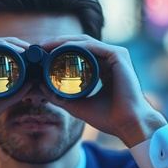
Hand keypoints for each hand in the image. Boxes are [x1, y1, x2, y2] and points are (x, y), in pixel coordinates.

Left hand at [40, 35, 166, 146]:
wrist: (128, 124)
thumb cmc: (109, 118)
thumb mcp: (78, 104)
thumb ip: (60, 96)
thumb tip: (41, 87)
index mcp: (104, 68)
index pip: (79, 53)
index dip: (59, 52)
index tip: (42, 56)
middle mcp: (110, 59)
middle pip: (80, 44)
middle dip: (58, 43)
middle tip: (40, 47)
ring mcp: (116, 55)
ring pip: (84, 42)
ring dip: (63, 42)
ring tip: (45, 46)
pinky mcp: (119, 56)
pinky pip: (92, 46)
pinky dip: (75, 46)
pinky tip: (60, 50)